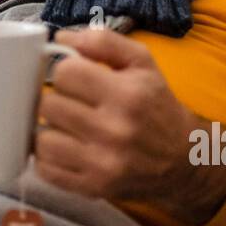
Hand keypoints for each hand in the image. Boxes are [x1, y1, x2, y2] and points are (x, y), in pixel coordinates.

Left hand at [33, 28, 225, 225]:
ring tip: (66, 126)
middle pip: (49, 105)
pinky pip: (46, 170)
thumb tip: (60, 37)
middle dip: (56, 99)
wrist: (183, 159)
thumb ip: (103, 42)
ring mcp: (102, 164)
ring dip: (49, 129)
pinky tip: (64, 148)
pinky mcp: (93, 188)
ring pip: (42, 139)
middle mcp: (114, 130)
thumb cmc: (157, 105)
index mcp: (126, 94)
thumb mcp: (142, 63)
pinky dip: (48, 158)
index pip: (65, 73)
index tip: (75, 78)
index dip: (65, 71)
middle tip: (70, 102)